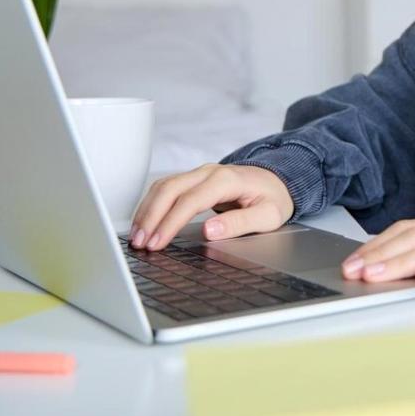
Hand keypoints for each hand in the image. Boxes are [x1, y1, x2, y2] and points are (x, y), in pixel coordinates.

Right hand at [128, 163, 293, 250]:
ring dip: (146, 210)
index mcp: (226, 180)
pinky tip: (144, 221)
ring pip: (163, 186)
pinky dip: (151, 204)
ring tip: (136, 236)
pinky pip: (166, 188)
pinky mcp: (193, 179)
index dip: (170, 222)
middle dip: (150, 217)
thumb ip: (240, 223)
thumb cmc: (273, 199)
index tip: (157, 243)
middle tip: (139, 243)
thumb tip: (209, 230)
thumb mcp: (268, 216)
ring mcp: (199, 173)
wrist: (278, 180)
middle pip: (170, 189)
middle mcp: (209, 172)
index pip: (190, 201)